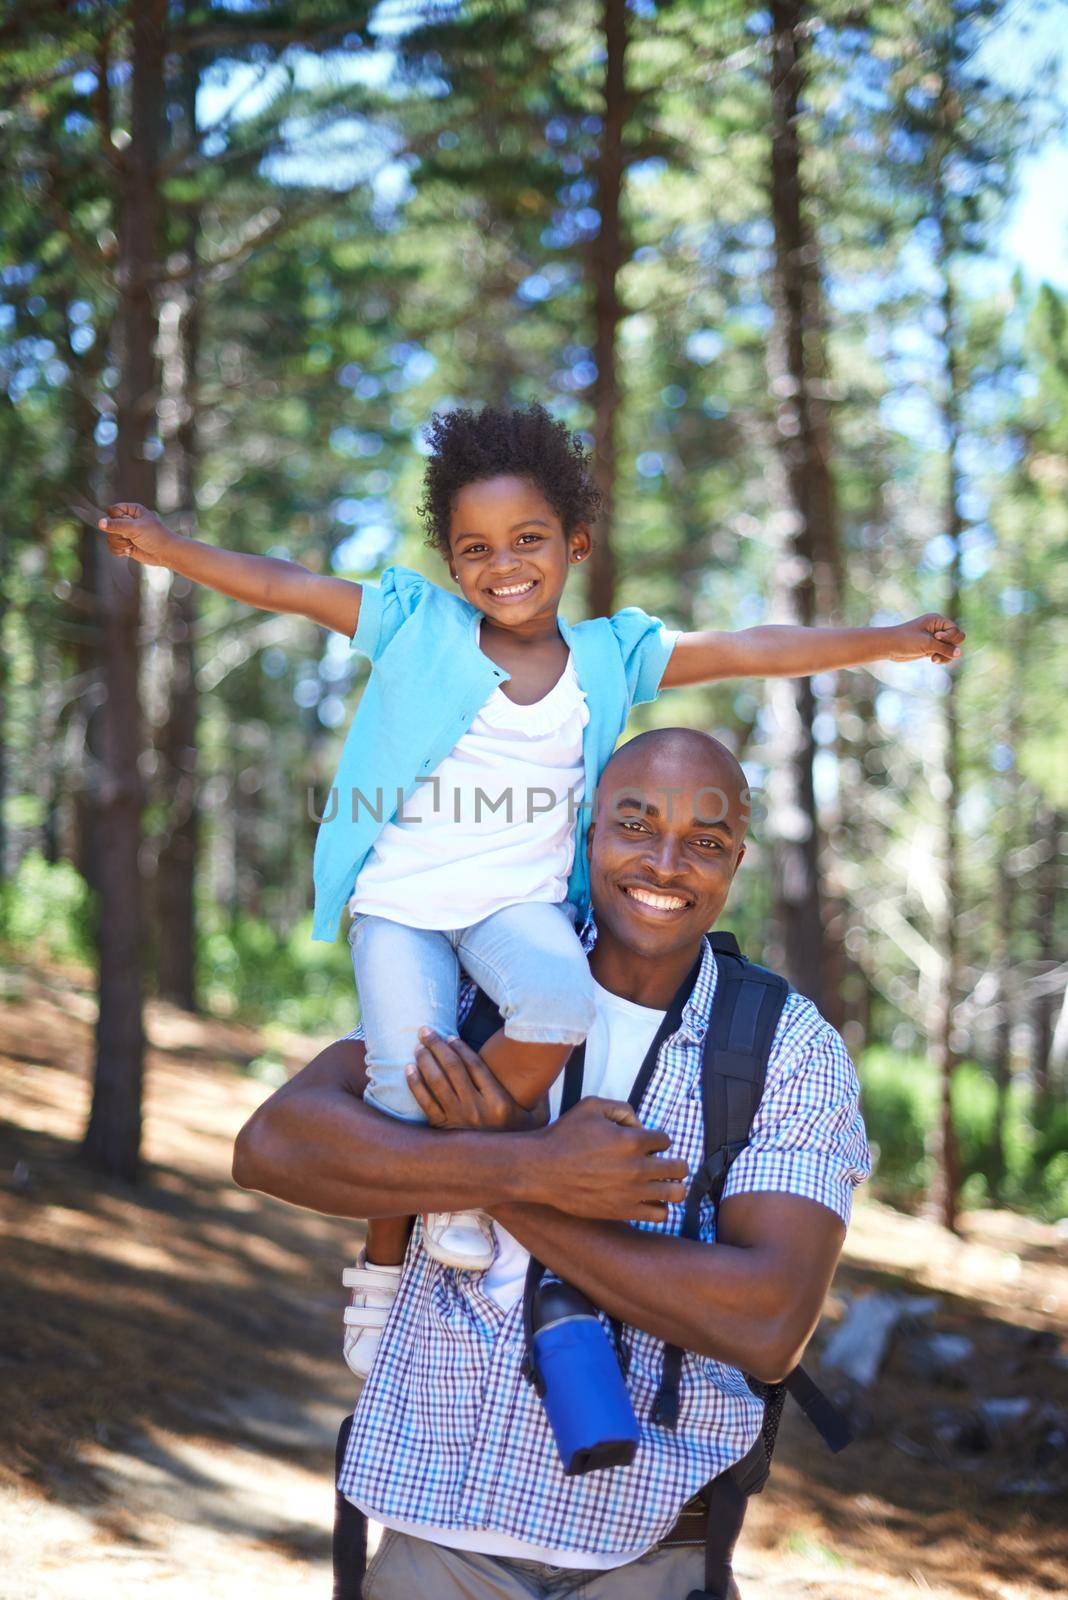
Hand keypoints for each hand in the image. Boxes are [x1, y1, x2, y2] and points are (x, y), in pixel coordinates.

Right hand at [98, 502, 177, 566]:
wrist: (166, 553)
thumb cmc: (155, 537)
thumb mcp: (135, 528)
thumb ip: (116, 525)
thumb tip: (100, 523)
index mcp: (132, 510)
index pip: (112, 511)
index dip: (116, 519)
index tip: (128, 525)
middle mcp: (127, 520)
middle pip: (109, 526)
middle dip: (119, 534)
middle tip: (131, 537)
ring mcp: (126, 533)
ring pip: (110, 538)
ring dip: (120, 544)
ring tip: (132, 544)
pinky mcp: (126, 545)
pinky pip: (112, 547)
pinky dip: (119, 551)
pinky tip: (129, 551)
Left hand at [408, 1030, 542, 1131]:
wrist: (501, 1171)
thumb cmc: (519, 1137)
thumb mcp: (538, 1116)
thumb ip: (539, 1092)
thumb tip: (545, 1064)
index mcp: (498, 1102)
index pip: (474, 1066)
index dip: (460, 1047)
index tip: (450, 1035)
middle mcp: (476, 1110)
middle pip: (452, 1069)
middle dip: (436, 1046)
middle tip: (425, 1030)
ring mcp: (458, 1120)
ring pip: (436, 1083)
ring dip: (425, 1061)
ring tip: (418, 1046)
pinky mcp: (443, 1129)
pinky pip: (425, 1102)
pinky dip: (415, 1084)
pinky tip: (409, 1069)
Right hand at [531, 1098, 688, 1223]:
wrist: (542, 1170)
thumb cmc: (565, 1135)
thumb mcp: (592, 1106)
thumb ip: (622, 1108)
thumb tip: (639, 1125)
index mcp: (632, 1140)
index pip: (666, 1140)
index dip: (657, 1140)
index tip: (646, 1143)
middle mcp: (637, 1168)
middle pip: (680, 1168)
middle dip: (675, 1163)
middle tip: (662, 1164)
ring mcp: (632, 1193)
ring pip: (676, 1194)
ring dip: (673, 1186)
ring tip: (660, 1183)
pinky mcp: (623, 1212)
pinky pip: (659, 1215)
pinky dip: (660, 1207)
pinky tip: (648, 1199)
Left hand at [888, 613, 964, 664]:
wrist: (889, 646)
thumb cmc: (906, 640)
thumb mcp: (927, 644)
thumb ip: (945, 649)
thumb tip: (960, 653)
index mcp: (937, 620)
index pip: (955, 630)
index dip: (949, 637)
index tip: (936, 638)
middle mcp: (937, 628)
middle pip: (956, 639)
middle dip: (949, 647)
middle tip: (936, 651)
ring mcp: (934, 638)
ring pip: (951, 648)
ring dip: (946, 655)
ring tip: (934, 658)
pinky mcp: (930, 648)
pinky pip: (944, 654)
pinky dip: (942, 658)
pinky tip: (933, 660)